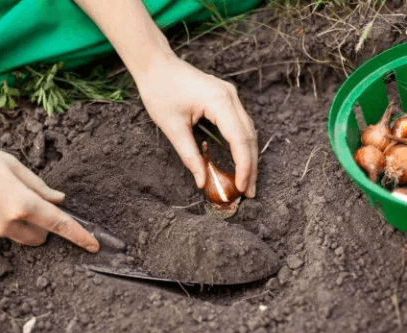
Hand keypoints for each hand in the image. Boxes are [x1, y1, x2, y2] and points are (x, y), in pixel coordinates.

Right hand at [0, 136, 99, 250]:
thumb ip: (38, 186)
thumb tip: (59, 200)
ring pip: (21, 236)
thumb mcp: (11, 165)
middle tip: (34, 202)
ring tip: (5, 195)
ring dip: (25, 225)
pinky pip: (1, 231)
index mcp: (22, 203)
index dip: (79, 236)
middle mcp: (9, 222)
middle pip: (41, 237)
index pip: (60, 225)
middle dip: (45, 227)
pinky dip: (5, 221)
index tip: (93, 246)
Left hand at [134, 54, 256, 197]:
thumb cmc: (160, 91)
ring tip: (247, 182)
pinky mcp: (226, 98)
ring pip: (248, 132)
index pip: (239, 139)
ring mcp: (231, 96)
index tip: (242, 187)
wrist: (156, 65)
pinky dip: (242, 145)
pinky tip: (241, 162)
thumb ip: (189, 155)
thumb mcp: (172, 127)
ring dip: (248, 157)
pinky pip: (241, 125)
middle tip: (249, 193)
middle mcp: (231, 97)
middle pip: (249, 137)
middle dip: (250, 167)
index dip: (243, 166)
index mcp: (219, 101)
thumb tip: (201, 181)